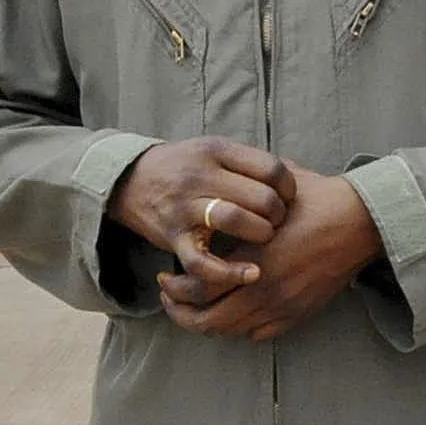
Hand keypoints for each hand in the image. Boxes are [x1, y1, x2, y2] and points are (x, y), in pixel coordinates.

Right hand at [110, 138, 297, 299]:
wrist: (130, 180)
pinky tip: (250, 274)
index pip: (270, 168)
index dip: (289, 188)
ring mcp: (185, 207)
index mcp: (217, 151)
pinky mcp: (174, 237)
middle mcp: (201, 176)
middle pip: (259, 196)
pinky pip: (204, 262)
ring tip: (264, 238)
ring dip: (260, 234)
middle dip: (278, 214)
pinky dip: (230, 273)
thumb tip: (296, 178)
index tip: (289, 199)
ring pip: (236, 220)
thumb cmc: (184, 167)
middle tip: (278, 222)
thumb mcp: (213, 150)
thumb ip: (248, 162)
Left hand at [159, 163, 381, 341]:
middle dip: (182, 314)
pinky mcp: (299, 314)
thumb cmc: (319, 200)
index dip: (175, 289)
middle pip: (208, 322)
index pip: (199, 289)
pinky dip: (239, 327)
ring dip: (208, 323)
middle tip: (172, 299)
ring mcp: (284, 306)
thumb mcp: (272, 194)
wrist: (362, 222)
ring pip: (231, 332)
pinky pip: (258, 334)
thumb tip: (210, 192)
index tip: (166, 278)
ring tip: (197, 307)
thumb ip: (240, 199)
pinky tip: (234, 310)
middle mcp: (266, 289)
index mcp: (254, 258)